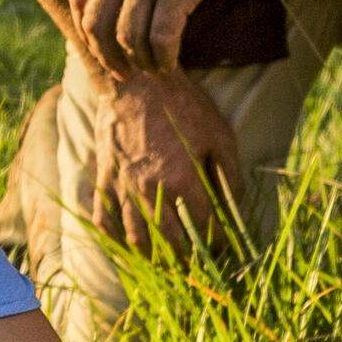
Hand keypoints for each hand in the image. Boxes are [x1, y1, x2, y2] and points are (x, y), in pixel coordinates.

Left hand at [68, 0, 256, 75]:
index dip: (86, 31)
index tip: (102, 49)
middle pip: (96, 25)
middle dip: (107, 56)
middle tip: (125, 73)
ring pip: (127, 37)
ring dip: (139, 61)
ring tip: (154, 68)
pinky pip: (161, 36)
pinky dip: (163, 57)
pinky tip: (171, 62)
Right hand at [90, 71, 243, 254]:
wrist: (137, 79)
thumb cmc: (183, 104)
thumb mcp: (219, 134)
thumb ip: (230, 173)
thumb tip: (236, 205)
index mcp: (183, 181)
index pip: (204, 228)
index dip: (217, 241)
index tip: (224, 246)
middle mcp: (151, 192)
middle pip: (169, 243)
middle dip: (186, 258)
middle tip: (196, 262)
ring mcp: (124, 187)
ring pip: (135, 239)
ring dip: (152, 257)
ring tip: (165, 262)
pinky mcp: (106, 178)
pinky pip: (105, 219)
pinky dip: (115, 237)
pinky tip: (127, 243)